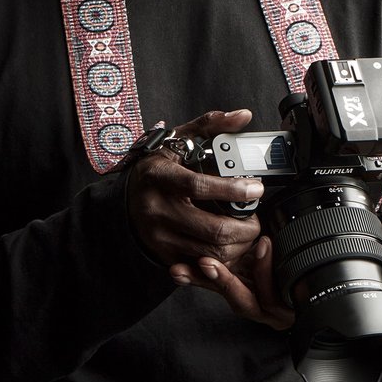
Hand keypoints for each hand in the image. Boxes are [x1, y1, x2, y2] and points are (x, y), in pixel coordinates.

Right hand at [125, 109, 265, 271]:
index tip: (256, 188)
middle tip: (256, 218)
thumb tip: (242, 116)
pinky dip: (223, 259)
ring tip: (247, 231)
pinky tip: (230, 246)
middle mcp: (157, 209)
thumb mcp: (177, 141)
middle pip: (213, 229)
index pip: (199, 187)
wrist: (126, 200)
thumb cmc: (157, 170)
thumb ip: (210, 125)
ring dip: (239, 245)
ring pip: (212, 252)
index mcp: (160, 177)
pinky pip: (202, 266)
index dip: (232, 190)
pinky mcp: (165, 254)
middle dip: (246, 227)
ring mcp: (160, 236)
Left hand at [176, 217, 381, 330]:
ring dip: (208, 283)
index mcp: (301, 307)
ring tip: (192, 265)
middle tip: (213, 262)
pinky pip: (216, 291)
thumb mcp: (367, 269)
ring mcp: (257, 304)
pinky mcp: (240, 294)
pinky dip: (198, 281)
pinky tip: (179, 269)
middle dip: (228, 284)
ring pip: (228, 299)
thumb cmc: (344, 285)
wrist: (336, 302)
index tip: (266, 245)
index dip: (269, 274)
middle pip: (247, 301)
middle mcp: (277, 311)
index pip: (280, 297)